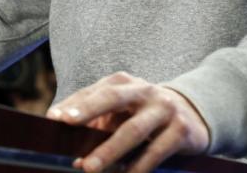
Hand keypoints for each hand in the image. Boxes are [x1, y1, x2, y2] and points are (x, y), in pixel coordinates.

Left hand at [46, 72, 208, 172]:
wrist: (193, 114)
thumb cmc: (144, 114)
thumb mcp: (121, 111)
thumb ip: (96, 121)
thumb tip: (70, 148)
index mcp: (124, 82)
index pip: (95, 91)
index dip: (74, 103)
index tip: (53, 117)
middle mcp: (144, 91)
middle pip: (113, 98)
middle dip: (89, 110)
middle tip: (66, 124)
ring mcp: (164, 108)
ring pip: (133, 130)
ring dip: (109, 150)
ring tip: (89, 167)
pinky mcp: (180, 130)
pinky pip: (156, 151)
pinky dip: (138, 167)